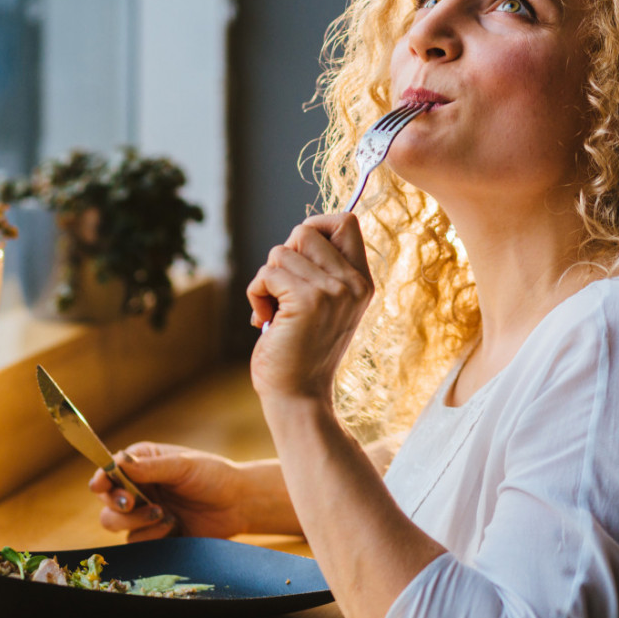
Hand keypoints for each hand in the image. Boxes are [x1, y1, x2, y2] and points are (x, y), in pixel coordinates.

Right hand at [89, 442, 253, 541]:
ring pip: (114, 523)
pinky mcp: (153, 535)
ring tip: (163, 514)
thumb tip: (118, 463)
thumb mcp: (183, 466)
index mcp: (142, 463)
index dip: (101, 477)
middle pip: (106, 500)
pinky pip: (135, 541)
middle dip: (117, 504)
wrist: (238, 505)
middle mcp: (138, 488)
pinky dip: (151, 535)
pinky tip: (173, 526)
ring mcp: (143, 513)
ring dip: (135, 521)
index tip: (100, 485)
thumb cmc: (213, 476)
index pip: (110, 470)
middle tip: (133, 503)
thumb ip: (151, 467)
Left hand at [246, 214, 373, 402]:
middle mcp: (353, 284)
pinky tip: (265, 319)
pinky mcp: (308, 301)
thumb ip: (320, 269)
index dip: (315, 227)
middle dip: (283, 257)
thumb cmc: (301, 350)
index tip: (298, 257)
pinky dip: (256, 293)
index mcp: (362, 281)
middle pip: (305, 231)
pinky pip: (267, 273)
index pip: (345, 221)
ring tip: (274, 310)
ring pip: (281, 251)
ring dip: (266, 280)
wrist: (299, 396)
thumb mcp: (325, 304)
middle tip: (284, 293)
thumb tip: (300, 231)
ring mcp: (334, 292)